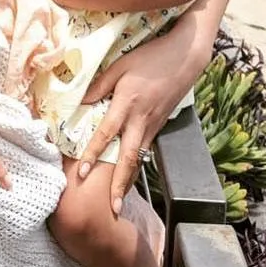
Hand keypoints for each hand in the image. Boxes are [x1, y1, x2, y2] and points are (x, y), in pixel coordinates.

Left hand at [76, 33, 199, 213]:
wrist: (186, 57)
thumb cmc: (151, 57)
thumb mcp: (120, 65)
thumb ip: (99, 85)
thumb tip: (79, 102)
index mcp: (127, 103)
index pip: (106, 133)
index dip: (93, 153)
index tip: (82, 172)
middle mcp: (141, 120)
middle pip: (128, 158)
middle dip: (119, 185)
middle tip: (113, 208)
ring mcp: (153, 125)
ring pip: (138, 158)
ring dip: (129, 180)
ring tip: (120, 201)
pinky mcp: (160, 125)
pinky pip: (146, 149)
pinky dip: (137, 165)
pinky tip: (129, 175)